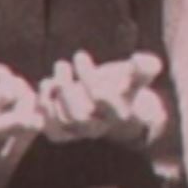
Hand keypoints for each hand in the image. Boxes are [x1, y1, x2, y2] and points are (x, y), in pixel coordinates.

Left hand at [38, 52, 163, 146]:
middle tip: (61, 65)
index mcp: (120, 113)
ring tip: (49, 78)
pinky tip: (43, 88)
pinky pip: (50, 131)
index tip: (80, 55)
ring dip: (50, 99)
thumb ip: (145, 66)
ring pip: (61, 123)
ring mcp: (80, 132)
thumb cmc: (126, 85)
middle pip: (78, 118)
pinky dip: (41, 112)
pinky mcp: (65, 133)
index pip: (104, 101)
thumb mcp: (139, 74)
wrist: (114, 104)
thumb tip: (139, 59)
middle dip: (66, 93)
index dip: (90, 80)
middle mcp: (100, 126)